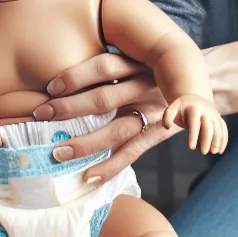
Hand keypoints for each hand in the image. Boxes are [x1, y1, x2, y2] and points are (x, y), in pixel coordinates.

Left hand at [28, 52, 181, 182]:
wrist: (195, 92)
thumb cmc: (154, 73)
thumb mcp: (139, 59)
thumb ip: (112, 65)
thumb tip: (64, 73)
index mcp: (138, 64)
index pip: (105, 66)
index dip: (77, 75)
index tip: (50, 87)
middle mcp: (146, 87)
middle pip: (105, 98)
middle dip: (70, 108)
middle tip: (41, 115)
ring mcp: (153, 113)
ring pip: (116, 130)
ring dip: (85, 144)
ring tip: (57, 153)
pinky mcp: (157, 135)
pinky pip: (132, 153)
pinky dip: (110, 167)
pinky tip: (87, 177)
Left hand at [162, 95, 227, 154]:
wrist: (195, 98)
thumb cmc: (181, 108)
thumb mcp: (172, 108)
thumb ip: (167, 116)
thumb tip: (167, 127)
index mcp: (194, 108)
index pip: (195, 123)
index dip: (193, 136)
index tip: (191, 148)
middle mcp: (207, 111)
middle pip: (209, 127)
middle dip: (207, 140)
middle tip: (203, 152)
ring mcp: (215, 115)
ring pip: (219, 129)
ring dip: (217, 141)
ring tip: (213, 152)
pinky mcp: (219, 119)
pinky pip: (224, 129)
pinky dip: (223, 140)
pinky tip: (220, 150)